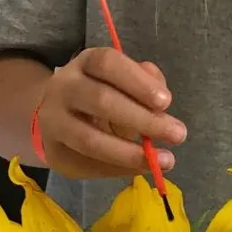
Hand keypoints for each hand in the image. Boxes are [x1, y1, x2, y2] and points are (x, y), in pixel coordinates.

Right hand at [35, 48, 185, 180]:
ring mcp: (53, 121)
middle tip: (177, 134)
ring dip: (130, 153)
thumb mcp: (122, 81)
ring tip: (164, 160)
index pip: (107, 63)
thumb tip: (161, 101)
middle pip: (100, 100)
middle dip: (142, 119)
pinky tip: (141, 168)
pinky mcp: (54, 151)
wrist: (56, 118)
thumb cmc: (99, 95)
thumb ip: (143, 83)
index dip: (137, 81)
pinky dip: (119, 168)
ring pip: (90, 139)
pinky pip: (88, 164)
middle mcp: (63, 87)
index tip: (166, 102)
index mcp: (85, 63)